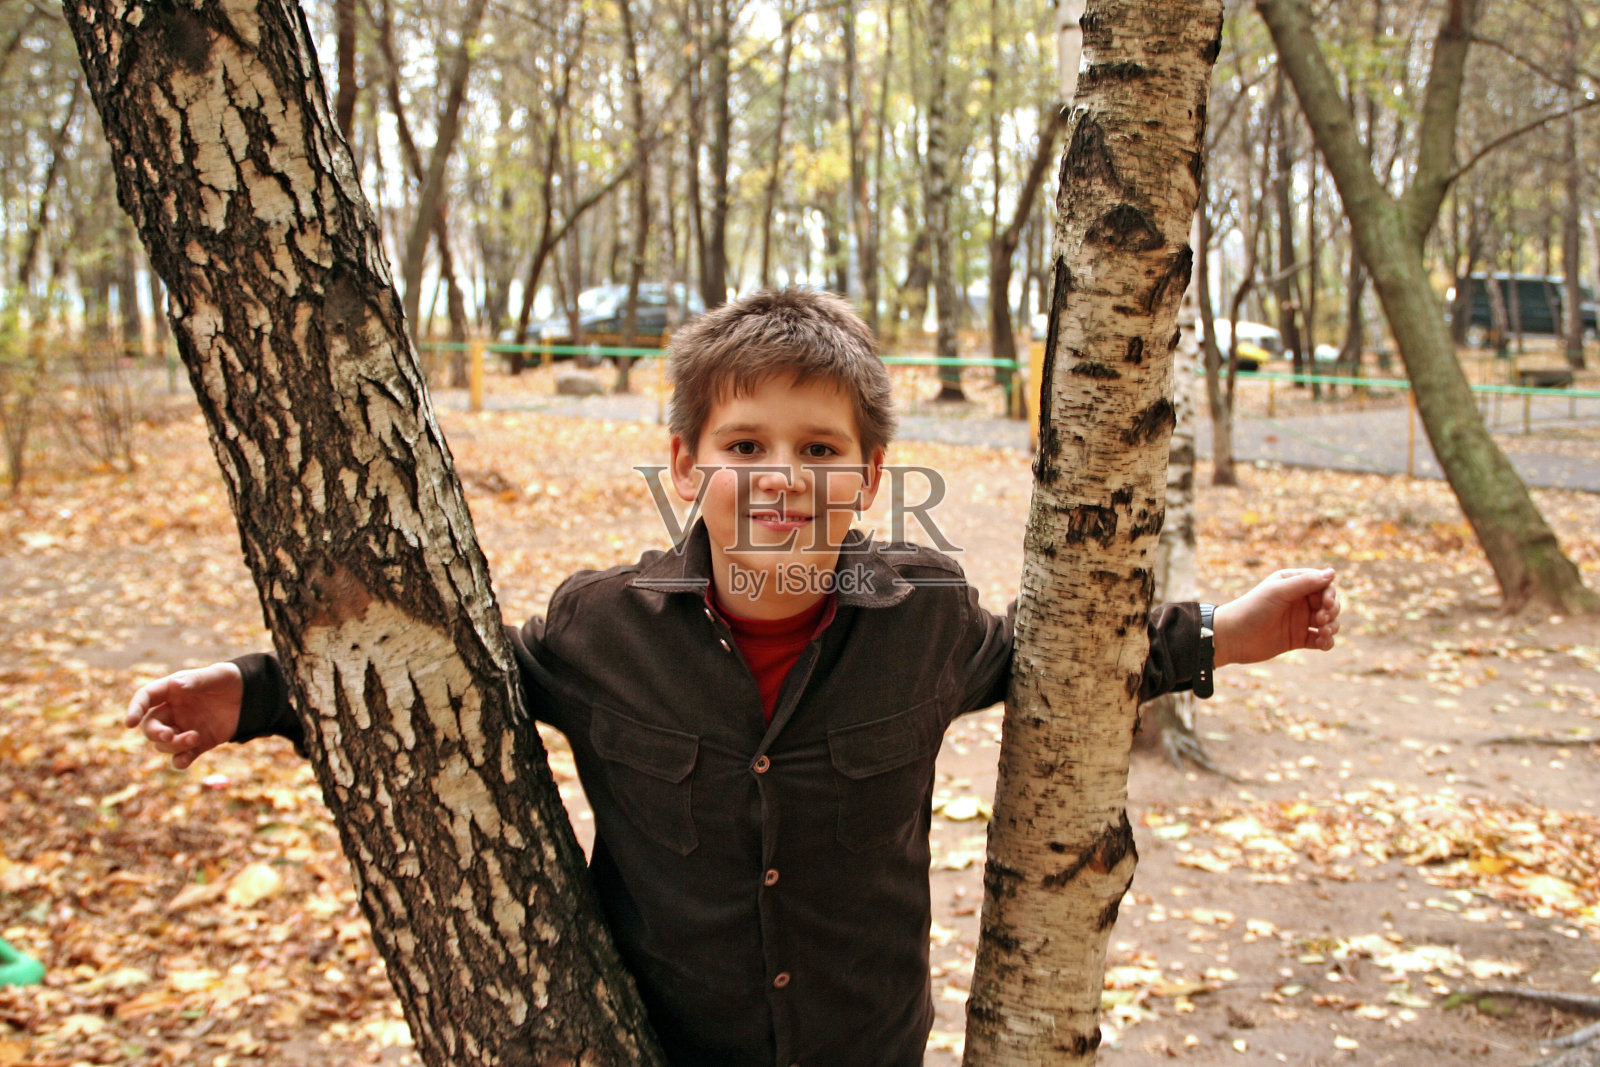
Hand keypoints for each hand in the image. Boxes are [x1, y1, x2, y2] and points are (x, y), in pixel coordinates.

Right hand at [125, 662, 243, 769]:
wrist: (251, 697)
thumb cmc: (231, 680)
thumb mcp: (218, 676)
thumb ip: (198, 680)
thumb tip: (178, 686)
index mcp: (172, 690)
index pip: (145, 698)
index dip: (135, 709)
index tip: (129, 723)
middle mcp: (173, 711)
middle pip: (150, 726)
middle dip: (155, 734)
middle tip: (169, 736)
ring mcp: (184, 728)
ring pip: (163, 744)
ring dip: (173, 746)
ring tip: (195, 737)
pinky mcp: (198, 744)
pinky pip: (181, 758)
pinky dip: (180, 761)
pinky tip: (186, 759)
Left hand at [1212, 568, 1339, 666]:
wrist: (1231, 637)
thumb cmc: (1251, 609)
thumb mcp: (1278, 592)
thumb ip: (1305, 582)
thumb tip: (1332, 572)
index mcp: (1293, 583)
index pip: (1323, 584)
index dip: (1330, 593)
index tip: (1325, 604)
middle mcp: (1298, 600)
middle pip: (1329, 603)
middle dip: (1332, 611)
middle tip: (1321, 620)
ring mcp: (1299, 620)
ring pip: (1328, 622)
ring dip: (1332, 627)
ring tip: (1323, 632)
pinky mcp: (1298, 639)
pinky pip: (1321, 640)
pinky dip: (1326, 642)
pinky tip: (1322, 643)